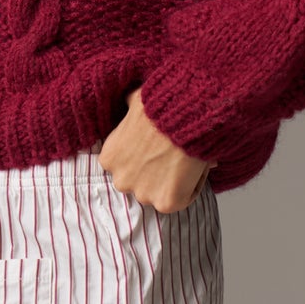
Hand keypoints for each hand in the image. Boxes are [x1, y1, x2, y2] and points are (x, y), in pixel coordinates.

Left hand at [98, 84, 215, 212]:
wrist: (182, 116)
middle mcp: (121, 180)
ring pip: (160, 192)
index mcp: (109, 158)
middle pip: (139, 182)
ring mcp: (143, 194)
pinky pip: (182, 199)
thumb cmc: (160, 106)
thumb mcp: (135, 101)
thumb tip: (129, 100)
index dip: (141, 155)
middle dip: (153, 171)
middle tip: (171, 154)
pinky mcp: (166, 204)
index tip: (155, 147)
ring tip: (184, 159)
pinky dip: (192, 186)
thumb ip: (129, 107)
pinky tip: (195, 167)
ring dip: (172, 181)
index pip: (124, 164)